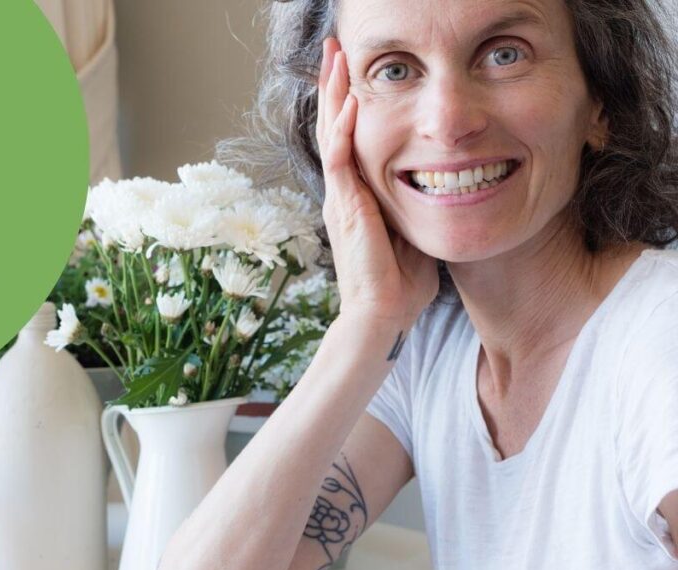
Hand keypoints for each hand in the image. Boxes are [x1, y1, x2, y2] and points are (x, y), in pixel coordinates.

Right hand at [316, 37, 437, 327]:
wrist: (383, 316)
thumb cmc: (401, 284)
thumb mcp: (412, 233)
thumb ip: (417, 209)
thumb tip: (444, 189)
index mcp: (357, 196)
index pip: (348, 138)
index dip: (349, 103)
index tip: (354, 72)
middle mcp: (342, 191)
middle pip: (333, 125)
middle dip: (334, 85)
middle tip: (334, 47)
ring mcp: (340, 198)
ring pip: (331, 133)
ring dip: (334, 94)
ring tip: (335, 59)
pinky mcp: (345, 208)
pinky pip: (341, 159)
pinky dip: (344, 128)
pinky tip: (349, 101)